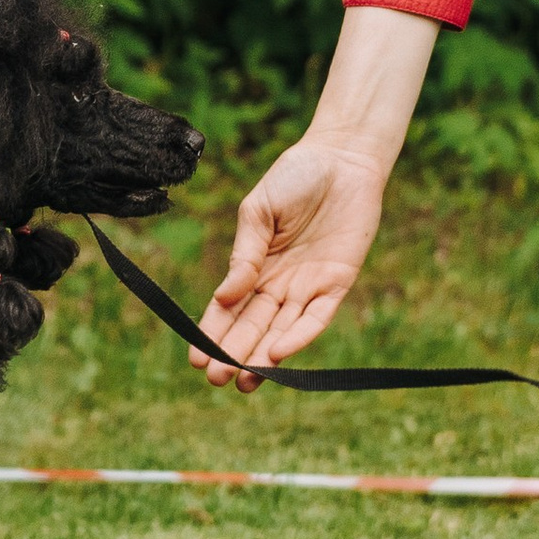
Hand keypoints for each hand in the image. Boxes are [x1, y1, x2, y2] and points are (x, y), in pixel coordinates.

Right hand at [194, 137, 391, 385]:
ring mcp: (308, 286)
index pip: (230, 308)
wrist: (343, 157)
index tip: (195, 357)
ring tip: (242, 381)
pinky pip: (317, 316)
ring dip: (263, 357)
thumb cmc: (296, 177)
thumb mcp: (258, 212)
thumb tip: (224, 297)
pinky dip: (299, 336)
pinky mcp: (338, 283)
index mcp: (255, 266)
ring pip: (282, 330)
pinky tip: (278, 353)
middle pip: (254, 326)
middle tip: (214, 378)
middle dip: (233, 353)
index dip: (212, 333)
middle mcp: (280, 283)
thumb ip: (245, 255)